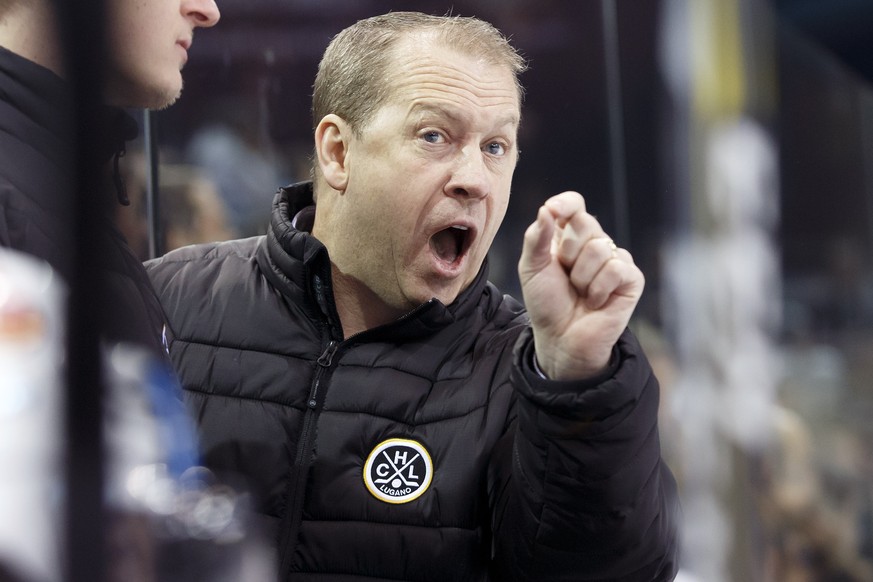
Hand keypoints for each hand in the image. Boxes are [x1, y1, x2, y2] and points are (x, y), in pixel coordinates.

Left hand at [518, 191, 643, 379]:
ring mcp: (615, 259)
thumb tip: (546, 209)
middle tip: (565, 276)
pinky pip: (616, 267)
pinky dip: (599, 288)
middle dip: (568, 253)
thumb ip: (537, 238)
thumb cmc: (546, 303)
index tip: (553, 210)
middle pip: (585, 223)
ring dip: (582, 277)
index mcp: (569, 236)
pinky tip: (596, 301)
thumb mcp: (532, 268)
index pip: (574, 204)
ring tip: (580, 293)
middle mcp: (594, 243)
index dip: (566, 203)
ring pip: (599, 248)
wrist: (560, 339)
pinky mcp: (631, 279)